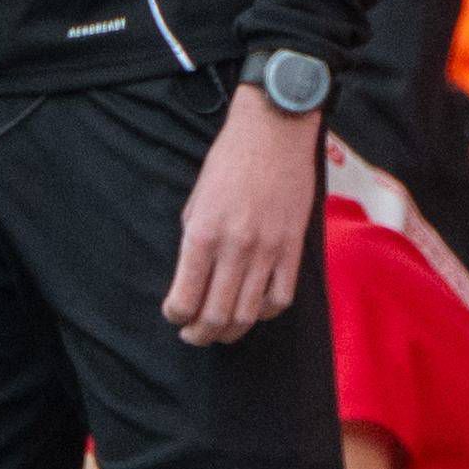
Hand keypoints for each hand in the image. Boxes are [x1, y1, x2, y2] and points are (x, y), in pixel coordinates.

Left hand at [167, 83, 320, 344]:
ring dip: (231, 330)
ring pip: (248, 314)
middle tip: (195, 336)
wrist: (273, 132)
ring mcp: (267, 250)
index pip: (184, 299)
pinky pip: (280, 297)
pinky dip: (265, 312)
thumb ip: (194, 243)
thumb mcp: (196, 201)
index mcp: (202, 234)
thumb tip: (193, 279)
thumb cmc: (229, 162)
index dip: (176, 316)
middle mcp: (234, 248)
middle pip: (216, 316)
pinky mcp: (293, 247)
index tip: (175, 315)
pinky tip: (254, 309)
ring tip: (223, 330)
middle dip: (200, 334)